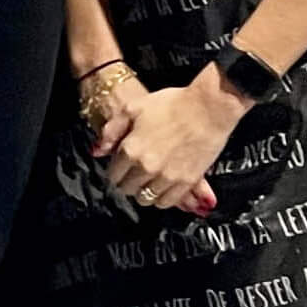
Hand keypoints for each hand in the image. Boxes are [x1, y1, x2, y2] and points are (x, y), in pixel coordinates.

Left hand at [97, 70, 241, 213]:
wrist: (209, 108)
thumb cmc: (171, 104)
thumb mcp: (133, 108)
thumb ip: (112, 131)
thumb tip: (97, 151)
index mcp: (130, 149)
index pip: (113, 175)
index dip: (114, 172)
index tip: (118, 168)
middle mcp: (147, 168)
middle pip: (128, 189)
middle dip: (127, 182)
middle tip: (132, 174)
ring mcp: (168, 177)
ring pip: (146, 199)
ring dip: (144, 192)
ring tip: (147, 181)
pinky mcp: (188, 182)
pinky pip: (168, 202)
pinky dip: (162, 198)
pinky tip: (162, 188)